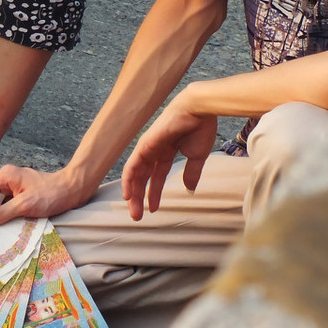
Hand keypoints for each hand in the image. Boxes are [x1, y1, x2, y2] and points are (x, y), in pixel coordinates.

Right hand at [0, 165, 94, 228]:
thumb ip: (2, 213)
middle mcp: (7, 180)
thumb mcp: (24, 205)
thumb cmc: (50, 194)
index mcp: (5, 175)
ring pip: (0, 206)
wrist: (74, 190)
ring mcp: (15, 188)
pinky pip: (10, 208)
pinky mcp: (23, 197)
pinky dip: (7, 218)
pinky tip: (2, 231)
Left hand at [120, 100, 218, 220]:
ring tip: (134, 212)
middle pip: (143, 177)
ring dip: (133, 193)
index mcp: (166, 151)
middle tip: (138, 216)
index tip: (153, 209)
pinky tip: (127, 194)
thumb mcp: (196, 156)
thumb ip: (191, 172)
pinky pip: (132, 166)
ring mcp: (147, 147)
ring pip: (135, 174)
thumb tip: (189, 188)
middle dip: (140, 197)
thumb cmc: (200, 128)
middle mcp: (154, 150)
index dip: (154, 192)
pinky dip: (128, 180)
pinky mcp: (144, 145)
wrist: (198, 111)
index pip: (157, 175)